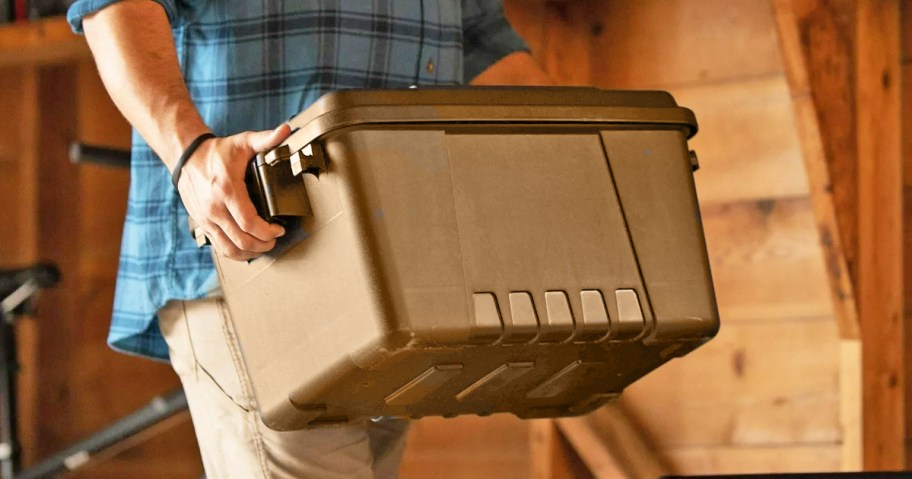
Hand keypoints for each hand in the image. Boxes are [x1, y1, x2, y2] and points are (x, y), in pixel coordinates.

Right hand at [176, 124, 290, 260]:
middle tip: (274, 239)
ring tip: (263, 246)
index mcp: (227, 190)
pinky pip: (219, 247)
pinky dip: (235, 253)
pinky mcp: (202, 224)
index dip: (267, 231)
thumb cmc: (217, 152)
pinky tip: (246, 250)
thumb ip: (266, 139)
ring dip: (250, 253)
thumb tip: (286, 131)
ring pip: (230, 249)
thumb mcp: (243, 142)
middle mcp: (215, 208)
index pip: (249, 222)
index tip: (279, 229)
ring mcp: (207, 219)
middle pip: (242, 240)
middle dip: (263, 244)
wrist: (186, 157)